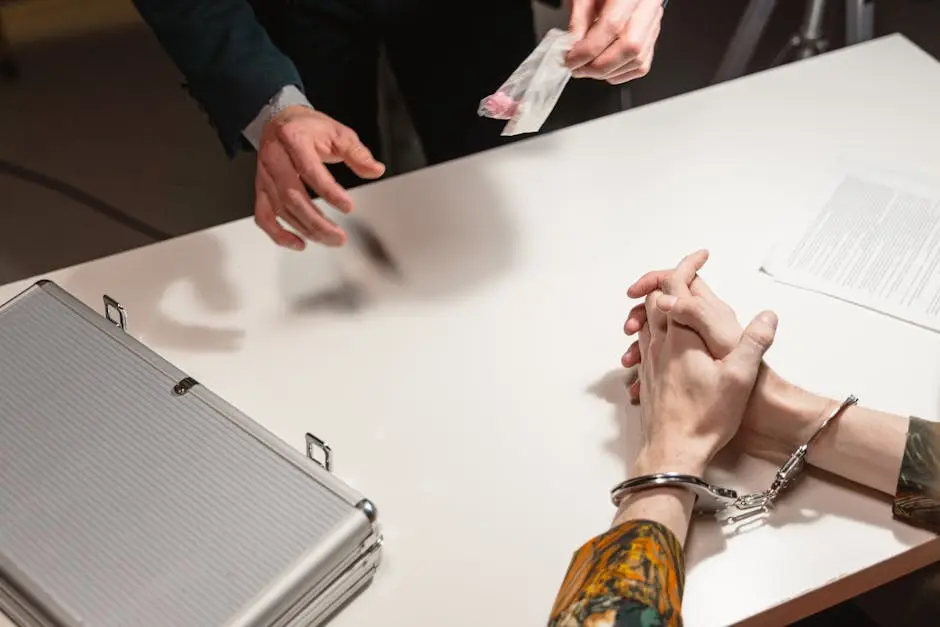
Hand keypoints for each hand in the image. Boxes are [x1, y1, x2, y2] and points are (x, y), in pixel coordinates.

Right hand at [254, 106, 385, 249]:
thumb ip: (357, 153)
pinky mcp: (260, 189)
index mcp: (293, 139)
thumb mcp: (338, 133)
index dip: (329, 192)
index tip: (348, 206)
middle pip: (292, 196)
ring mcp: (265, 175)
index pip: (310, 170)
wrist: (281, 121)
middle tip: (339, 236)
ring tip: (329, 239)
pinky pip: (264, 216)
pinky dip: (278, 234)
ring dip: (306, 229)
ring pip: (281, 210)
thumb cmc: (309, 127)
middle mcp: (274, 158)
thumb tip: (375, 170)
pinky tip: (298, 243)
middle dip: (317, 221)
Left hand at [566, 0, 662, 84]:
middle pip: (630, 47)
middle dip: (599, 66)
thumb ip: (579, 19)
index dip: (588, 49)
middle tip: (578, 69)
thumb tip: (574, 47)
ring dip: (608, 72)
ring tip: (587, 69)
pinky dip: (621, 73)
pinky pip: (642, 64)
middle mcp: (648, 5)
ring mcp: (653, 21)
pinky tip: (604, 70)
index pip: (612, 26)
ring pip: (638, 59)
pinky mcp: (652, 34)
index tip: (571, 60)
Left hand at [635, 282, 777, 474]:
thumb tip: (768, 316)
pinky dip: (656, 331)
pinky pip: (645, 344)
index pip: (675, 287)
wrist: (673, 452)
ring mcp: (649, 361)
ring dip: (660, 307)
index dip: (687, 266)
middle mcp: (658, 344)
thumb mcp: (739, 379)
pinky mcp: (647, 377)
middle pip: (655, 300)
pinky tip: (672, 342)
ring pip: (647, 321)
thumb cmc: (705, 418)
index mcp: (679, 336)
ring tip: (681, 306)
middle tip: (691, 277)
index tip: (703, 256)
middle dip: (671, 282)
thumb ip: (754, 343)